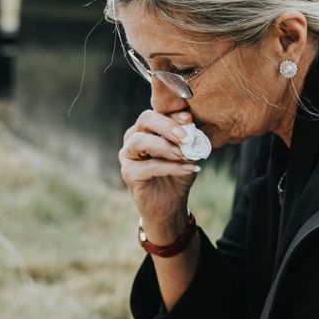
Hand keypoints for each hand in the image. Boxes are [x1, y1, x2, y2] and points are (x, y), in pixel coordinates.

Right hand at [120, 109, 199, 242]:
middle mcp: (133, 137)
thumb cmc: (177, 175)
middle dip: (167, 125)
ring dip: (165, 146)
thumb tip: (190, 122)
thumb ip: (188, 138)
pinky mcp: (128, 173)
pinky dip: (172, 167)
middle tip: (184, 136)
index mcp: (147, 128)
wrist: (170, 205)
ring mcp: (127, 155)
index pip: (157, 113)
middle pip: (145, 120)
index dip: (173, 114)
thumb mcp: (188, 153)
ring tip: (185, 154)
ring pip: (140, 141)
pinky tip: (189, 168)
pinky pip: (149, 166)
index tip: (189, 119)